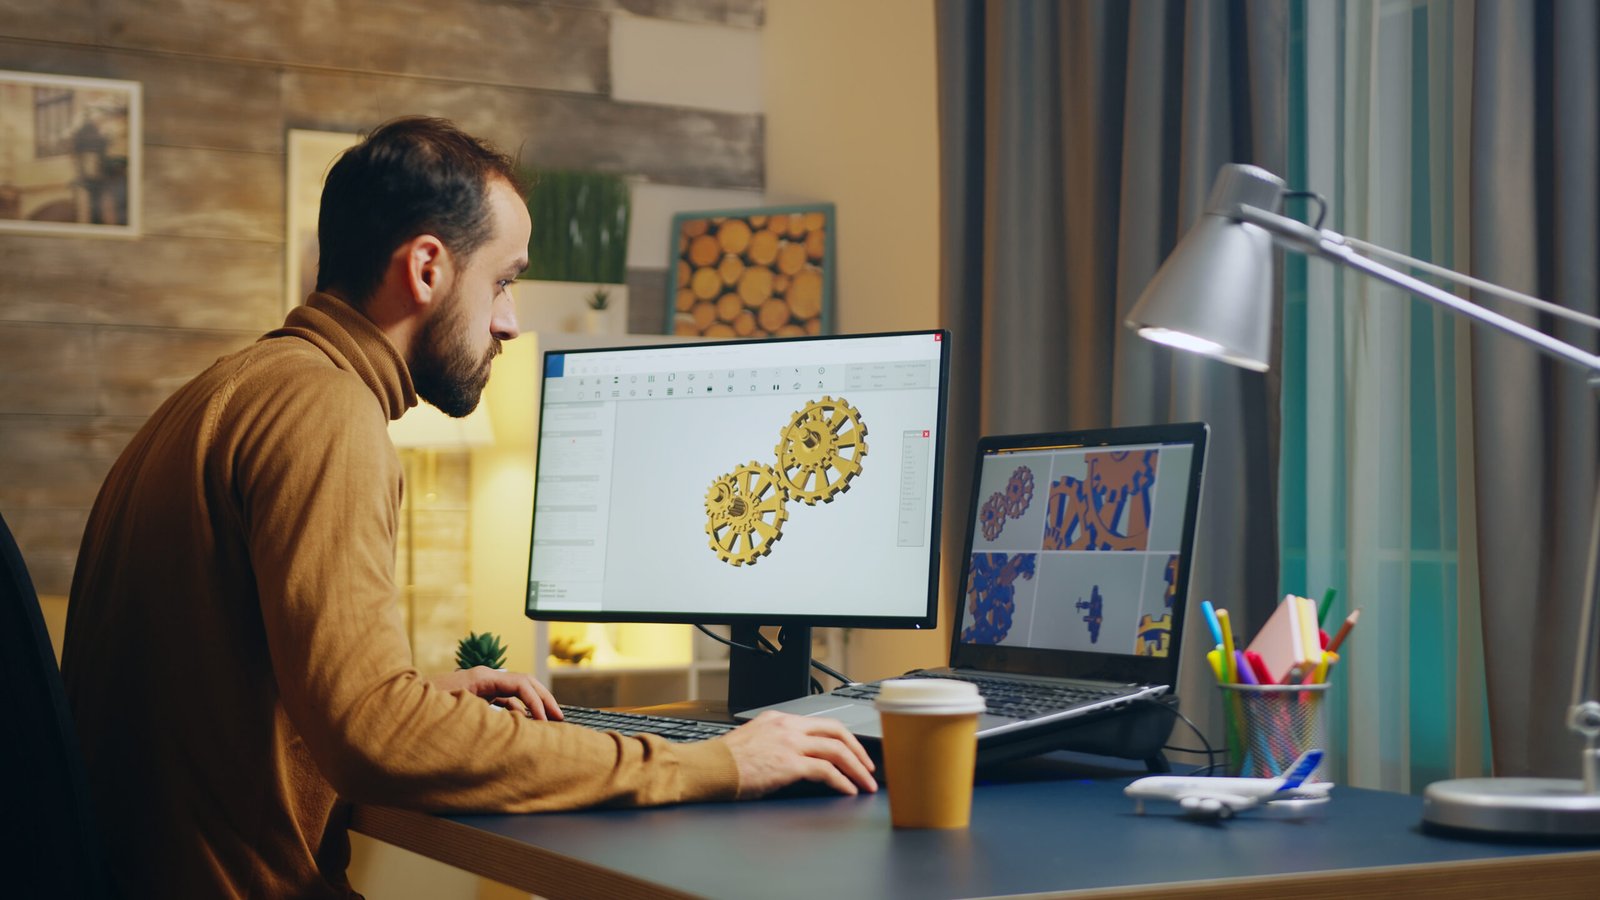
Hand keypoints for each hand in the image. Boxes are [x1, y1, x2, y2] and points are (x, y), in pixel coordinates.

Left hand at [428, 667, 562, 720]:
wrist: (396, 710)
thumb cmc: (420, 711)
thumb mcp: (455, 713)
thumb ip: (486, 717)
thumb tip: (514, 723)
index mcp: (481, 678)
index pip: (520, 684)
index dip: (537, 702)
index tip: (545, 722)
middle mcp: (482, 678)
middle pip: (524, 683)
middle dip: (543, 700)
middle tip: (560, 719)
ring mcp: (479, 687)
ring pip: (515, 692)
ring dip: (533, 706)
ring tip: (548, 723)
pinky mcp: (474, 697)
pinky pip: (503, 701)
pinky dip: (517, 711)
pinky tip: (523, 725)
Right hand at [719, 711, 876, 797]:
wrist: (707, 768)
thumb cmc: (724, 762)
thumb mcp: (754, 742)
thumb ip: (778, 744)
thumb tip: (798, 761)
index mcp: (778, 719)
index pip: (821, 723)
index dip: (844, 738)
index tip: (854, 752)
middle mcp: (787, 726)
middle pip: (837, 731)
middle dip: (859, 751)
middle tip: (869, 768)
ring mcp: (789, 743)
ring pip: (837, 749)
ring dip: (857, 768)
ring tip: (866, 783)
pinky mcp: (788, 763)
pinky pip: (826, 770)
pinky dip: (842, 781)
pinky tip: (848, 791)